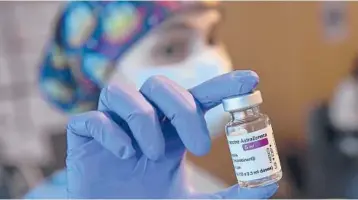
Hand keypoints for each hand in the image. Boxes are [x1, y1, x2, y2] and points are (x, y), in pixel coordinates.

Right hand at [66, 70, 277, 197]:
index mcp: (169, 132)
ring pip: (121, 93)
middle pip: (159, 85)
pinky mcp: (84, 139)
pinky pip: (92, 119)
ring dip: (143, 119)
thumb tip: (270, 182)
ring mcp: (112, 128)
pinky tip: (124, 155)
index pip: (196, 97)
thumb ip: (233, 196)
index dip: (222, 86)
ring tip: (153, 154)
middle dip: (182, 108)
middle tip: (200, 146)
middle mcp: (142, 123)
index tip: (251, 81)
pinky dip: (110, 131)